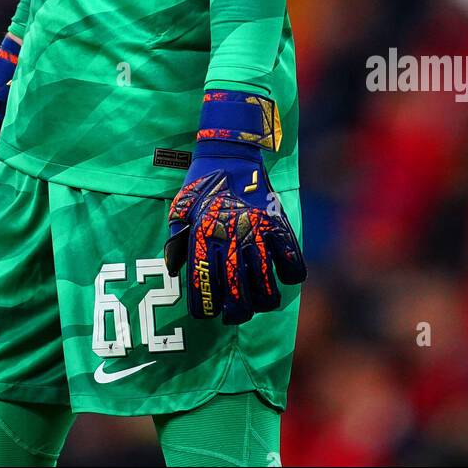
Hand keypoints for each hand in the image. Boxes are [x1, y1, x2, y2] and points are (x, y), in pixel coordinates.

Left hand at [164, 91, 305, 323]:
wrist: (229, 152)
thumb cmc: (200, 184)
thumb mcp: (179, 210)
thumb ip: (176, 241)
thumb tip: (175, 270)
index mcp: (202, 237)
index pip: (204, 286)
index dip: (205, 308)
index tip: (209, 313)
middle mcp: (230, 238)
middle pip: (238, 294)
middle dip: (237, 313)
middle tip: (237, 314)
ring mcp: (257, 232)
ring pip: (266, 285)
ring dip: (264, 300)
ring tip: (261, 301)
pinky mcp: (277, 223)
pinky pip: (291, 261)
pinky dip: (291, 275)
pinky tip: (283, 276)